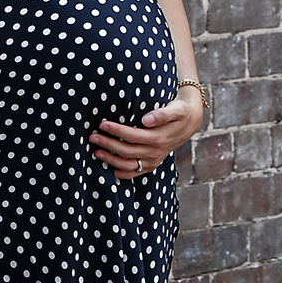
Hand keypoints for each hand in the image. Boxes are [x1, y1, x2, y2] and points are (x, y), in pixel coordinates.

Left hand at [89, 90, 203, 182]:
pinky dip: (120, 173)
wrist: (189, 123)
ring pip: (127, 165)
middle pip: (126, 151)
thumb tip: (146, 120)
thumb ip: (162, 114)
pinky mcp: (152, 165)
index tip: (102, 124)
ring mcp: (153, 161)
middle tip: (92, 137)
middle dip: (107, 144)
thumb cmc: (179, 113)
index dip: (116, 131)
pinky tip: (108, 167)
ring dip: (110, 160)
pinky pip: (134, 173)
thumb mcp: (176, 109)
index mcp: (159, 138)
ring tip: (96, 152)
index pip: (132, 136)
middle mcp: (155, 152)